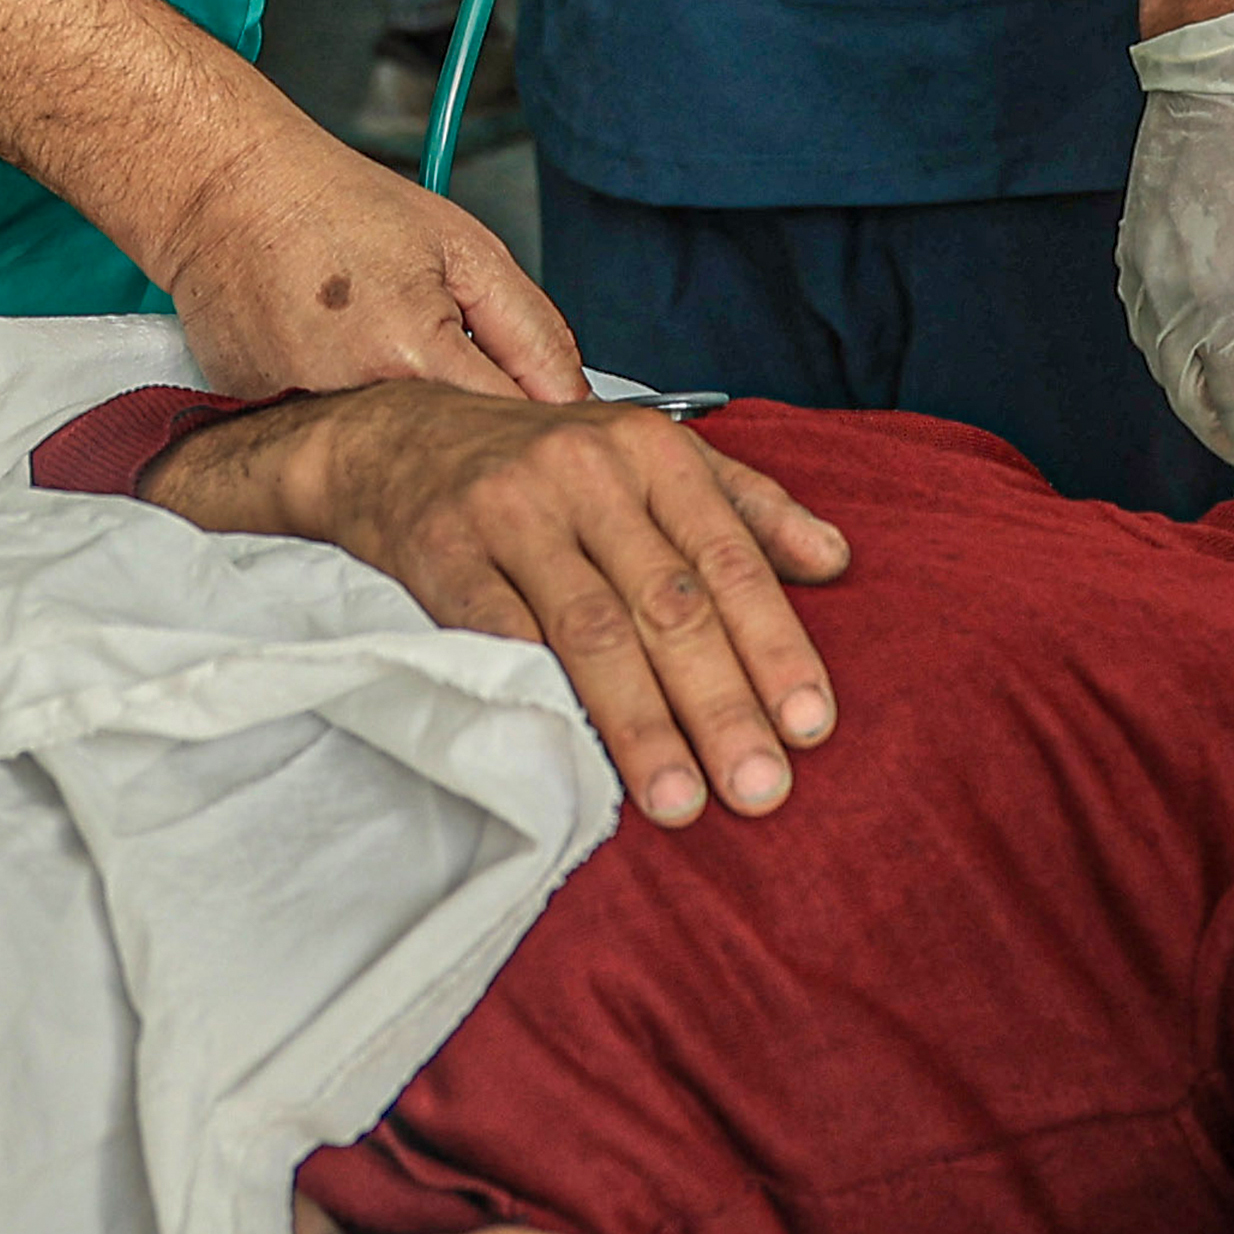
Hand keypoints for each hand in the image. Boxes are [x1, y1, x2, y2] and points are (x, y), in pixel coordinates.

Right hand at [136, 115, 586, 415]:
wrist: (224, 187)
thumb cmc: (339, 205)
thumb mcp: (467, 249)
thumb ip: (533, 335)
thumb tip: (575, 406)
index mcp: (412, 352)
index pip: (507, 437)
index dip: (529, 429)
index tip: (527, 414)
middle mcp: (349, 399)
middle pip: (444, 463)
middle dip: (463, 433)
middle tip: (439, 360)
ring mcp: (291, 417)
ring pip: (381, 459)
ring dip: (397, 427)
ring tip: (373, 347)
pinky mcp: (252, 424)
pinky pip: (319, 442)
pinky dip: (335, 414)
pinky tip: (326, 358)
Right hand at [146, 380, 846, 825]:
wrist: (395, 433)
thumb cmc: (543, 458)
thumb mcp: (650, 455)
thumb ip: (748, 506)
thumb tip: (838, 561)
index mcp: (650, 451)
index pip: (728, 561)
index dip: (774, 646)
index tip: (810, 727)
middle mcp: (586, 472)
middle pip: (667, 605)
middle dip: (720, 704)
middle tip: (761, 788)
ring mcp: (510, 512)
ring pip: (591, 630)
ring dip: (640, 723)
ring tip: (681, 801)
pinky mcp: (443, 552)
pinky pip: (501, 635)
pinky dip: (543, 695)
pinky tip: (578, 754)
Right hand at [1119, 0, 1233, 463]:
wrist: (1213, 83)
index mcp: (1212, 308)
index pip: (1228, 401)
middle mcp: (1165, 302)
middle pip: (1186, 393)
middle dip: (1218, 429)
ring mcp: (1142, 277)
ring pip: (1162, 362)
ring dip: (1193, 393)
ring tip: (1228, 413)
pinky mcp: (1134, 251)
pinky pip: (1149, 325)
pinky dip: (1173, 353)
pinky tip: (1198, 352)